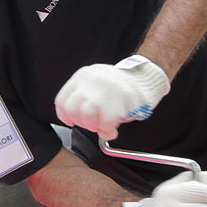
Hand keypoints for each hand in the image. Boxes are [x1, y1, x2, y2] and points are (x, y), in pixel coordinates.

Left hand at [54, 55, 169, 139]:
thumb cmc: (118, 89)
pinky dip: (108, 130)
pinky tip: (113, 127)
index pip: (62, 100)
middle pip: (72, 109)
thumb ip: (84, 100)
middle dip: (82, 123)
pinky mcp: (121, 99)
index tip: (71, 122)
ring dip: (94, 126)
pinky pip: (106, 123)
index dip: (65, 116)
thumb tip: (74, 120)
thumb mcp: (96, 86)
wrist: (144, 80)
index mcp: (83, 76)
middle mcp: (92, 79)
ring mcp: (106, 88)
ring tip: (104, 124)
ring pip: (86, 116)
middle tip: (93, 124)